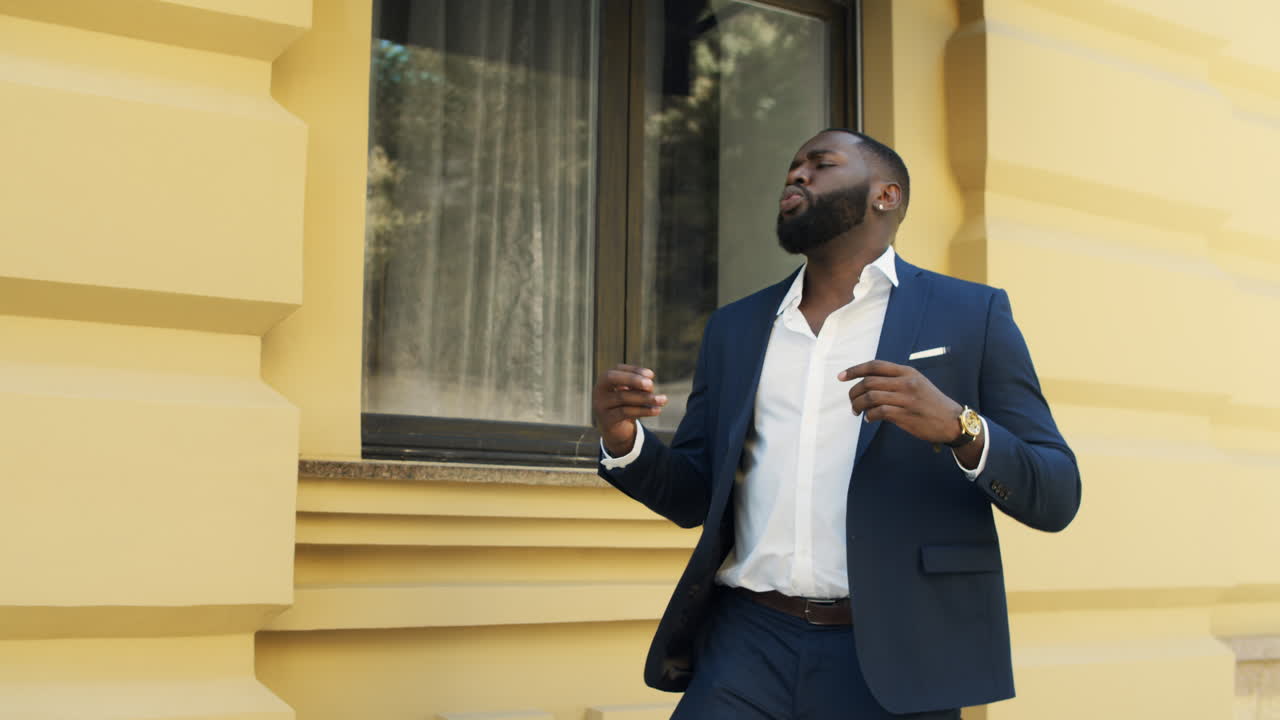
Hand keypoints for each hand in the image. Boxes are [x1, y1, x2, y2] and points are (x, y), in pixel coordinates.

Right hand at [593, 363, 667, 456]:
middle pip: (612, 378)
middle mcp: (598, 390)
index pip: (618, 369)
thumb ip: (638, 387)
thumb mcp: (632, 394)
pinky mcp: (607, 420)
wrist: (616, 431)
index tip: (651, 375)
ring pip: (622, 397)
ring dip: (645, 398)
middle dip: (633, 379)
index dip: (634, 370)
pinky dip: (643, 410)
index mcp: (604, 380)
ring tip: (663, 400)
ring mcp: (600, 405)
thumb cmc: (626, 406)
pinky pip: (626, 412)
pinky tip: (656, 410)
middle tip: (651, 385)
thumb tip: (649, 383)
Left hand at [838, 360, 962, 444]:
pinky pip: (878, 412)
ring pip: (871, 397)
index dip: (855, 369)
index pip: (875, 366)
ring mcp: (906, 399)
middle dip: (854, 392)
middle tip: (851, 402)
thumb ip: (895, 380)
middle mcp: (906, 382)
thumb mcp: (917, 383)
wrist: (952, 421)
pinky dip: (869, 416)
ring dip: (858, 405)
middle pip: (869, 382)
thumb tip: (868, 384)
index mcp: (907, 372)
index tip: (841, 377)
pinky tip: (869, 419)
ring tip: (856, 412)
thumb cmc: (931, 403)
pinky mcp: (906, 415)